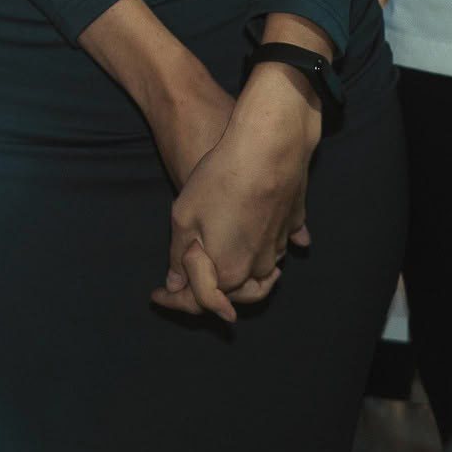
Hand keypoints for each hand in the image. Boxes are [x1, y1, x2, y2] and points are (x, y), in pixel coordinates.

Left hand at [153, 67, 319, 321]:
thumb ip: (181, 256)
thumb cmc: (219, 181)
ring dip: (241, 278)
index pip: (201, 301)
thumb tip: (175, 284)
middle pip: (235, 295)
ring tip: (221, 268)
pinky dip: (268, 253)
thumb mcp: (185, 218)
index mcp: (230, 271)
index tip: (156, 296)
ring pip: (260, 275)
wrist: (269, 149)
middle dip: (210, 296)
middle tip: (186, 286)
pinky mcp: (294, 224)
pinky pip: (280, 248)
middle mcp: (259, 267)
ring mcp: (280, 246)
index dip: (174, 302)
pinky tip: (265, 246)